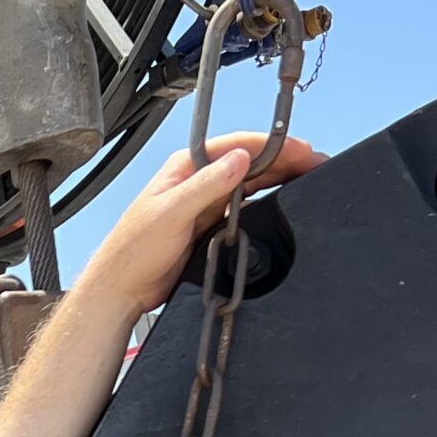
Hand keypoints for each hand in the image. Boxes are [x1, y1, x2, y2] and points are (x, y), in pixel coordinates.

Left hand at [79, 131, 327, 316]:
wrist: (121, 290)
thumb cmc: (131, 252)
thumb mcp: (171, 213)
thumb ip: (206, 186)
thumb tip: (239, 160)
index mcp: (185, 168)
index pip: (237, 147)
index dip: (273, 146)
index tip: (300, 150)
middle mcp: (196, 182)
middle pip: (249, 164)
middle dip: (284, 161)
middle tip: (315, 164)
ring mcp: (204, 204)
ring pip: (250, 185)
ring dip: (278, 181)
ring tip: (307, 180)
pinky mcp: (208, 227)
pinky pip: (243, 210)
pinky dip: (264, 205)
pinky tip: (280, 205)